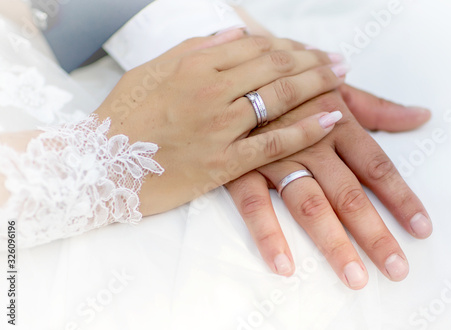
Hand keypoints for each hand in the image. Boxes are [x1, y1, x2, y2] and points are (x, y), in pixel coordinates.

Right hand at [94, 30, 346, 215]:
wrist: (100, 167)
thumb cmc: (123, 117)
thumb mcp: (151, 71)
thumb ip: (194, 48)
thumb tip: (234, 33)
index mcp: (192, 63)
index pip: (255, 47)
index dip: (289, 47)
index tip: (310, 50)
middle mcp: (210, 89)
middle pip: (274, 67)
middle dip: (312, 61)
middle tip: (338, 61)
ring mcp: (218, 126)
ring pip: (279, 97)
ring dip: (317, 85)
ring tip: (341, 79)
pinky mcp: (223, 162)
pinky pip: (274, 142)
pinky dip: (306, 129)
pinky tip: (331, 118)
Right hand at [226, 84, 432, 288]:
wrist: (232, 67)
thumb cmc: (290, 80)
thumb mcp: (335, 86)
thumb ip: (377, 107)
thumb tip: (421, 115)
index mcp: (338, 122)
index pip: (377, 167)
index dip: (401, 199)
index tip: (421, 229)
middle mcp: (311, 142)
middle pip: (348, 194)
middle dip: (374, 233)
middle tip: (395, 268)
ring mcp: (275, 157)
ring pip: (309, 204)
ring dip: (332, 242)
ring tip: (354, 277)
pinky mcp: (241, 167)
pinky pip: (254, 203)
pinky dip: (268, 233)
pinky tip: (284, 265)